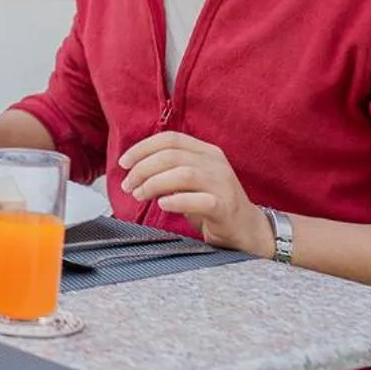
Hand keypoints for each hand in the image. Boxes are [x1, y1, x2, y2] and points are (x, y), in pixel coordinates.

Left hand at [119, 131, 274, 255]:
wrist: (247, 229)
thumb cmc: (211, 203)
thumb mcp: (190, 179)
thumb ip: (169, 168)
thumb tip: (133, 168)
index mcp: (206, 151)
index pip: (170, 139)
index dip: (142, 148)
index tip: (123, 163)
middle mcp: (216, 164)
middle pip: (172, 156)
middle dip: (143, 169)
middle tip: (128, 185)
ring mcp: (223, 184)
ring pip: (184, 174)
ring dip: (154, 183)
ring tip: (140, 195)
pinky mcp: (227, 207)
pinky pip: (200, 200)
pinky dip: (177, 200)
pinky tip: (163, 205)